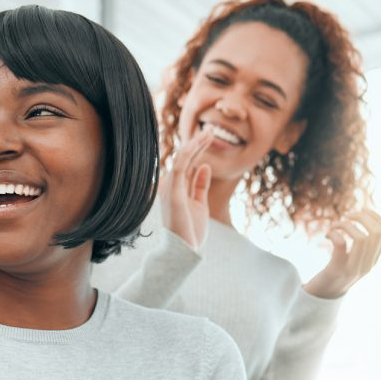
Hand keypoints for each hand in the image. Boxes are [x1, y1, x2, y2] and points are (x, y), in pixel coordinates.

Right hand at [161, 127, 214, 249]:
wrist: (183, 250)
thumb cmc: (190, 231)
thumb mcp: (199, 204)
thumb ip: (200, 185)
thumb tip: (205, 165)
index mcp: (176, 188)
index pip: (187, 163)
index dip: (197, 148)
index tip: (208, 136)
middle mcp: (170, 185)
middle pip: (185, 159)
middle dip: (198, 143)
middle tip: (211, 129)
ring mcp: (170, 187)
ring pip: (182, 159)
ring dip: (195, 144)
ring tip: (209, 132)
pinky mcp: (173, 192)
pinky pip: (179, 167)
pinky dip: (188, 154)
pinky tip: (197, 143)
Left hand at [303, 209, 380, 298]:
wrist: (322, 296)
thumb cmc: (336, 272)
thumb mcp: (354, 259)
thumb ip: (362, 244)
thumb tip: (363, 217)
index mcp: (374, 259)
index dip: (376, 217)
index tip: (361, 212)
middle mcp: (368, 264)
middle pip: (377, 233)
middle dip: (363, 217)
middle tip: (347, 216)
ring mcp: (354, 268)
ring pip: (362, 238)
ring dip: (346, 225)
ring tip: (335, 226)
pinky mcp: (337, 270)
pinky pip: (341, 245)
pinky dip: (334, 233)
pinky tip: (328, 234)